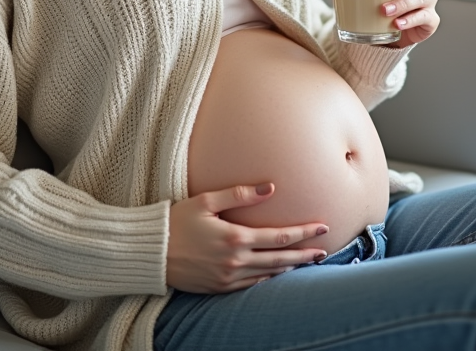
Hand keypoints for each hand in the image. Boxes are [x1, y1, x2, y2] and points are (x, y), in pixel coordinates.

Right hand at [166, 183, 329, 292]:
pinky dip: (268, 279)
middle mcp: (235, 261)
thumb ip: (240, 194)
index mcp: (235, 238)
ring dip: (290, 268)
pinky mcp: (219, 288)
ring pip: (268, 275)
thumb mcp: (206, 201)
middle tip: (324, 251)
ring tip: (306, 261)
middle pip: (280, 259)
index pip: (279, 236)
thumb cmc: (176, 221)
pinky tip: (277, 273)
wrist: (151, 253)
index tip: (322, 228)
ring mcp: (228, 278)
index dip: (303, 232)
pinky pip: (251, 285)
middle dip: (305, 254)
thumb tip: (271, 188)